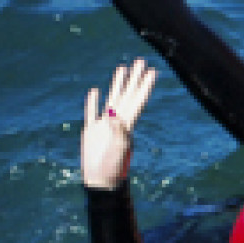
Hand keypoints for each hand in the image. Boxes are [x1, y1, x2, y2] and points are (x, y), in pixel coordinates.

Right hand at [81, 60, 156, 189]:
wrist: (101, 181)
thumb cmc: (112, 168)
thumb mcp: (117, 150)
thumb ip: (117, 133)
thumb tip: (114, 118)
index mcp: (127, 124)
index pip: (138, 100)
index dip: (145, 85)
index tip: (153, 71)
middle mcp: (118, 121)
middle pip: (128, 94)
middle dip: (134, 78)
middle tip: (141, 60)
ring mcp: (104, 125)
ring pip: (112, 98)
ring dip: (118, 84)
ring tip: (122, 67)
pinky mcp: (91, 131)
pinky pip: (92, 111)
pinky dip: (93, 101)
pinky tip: (94, 90)